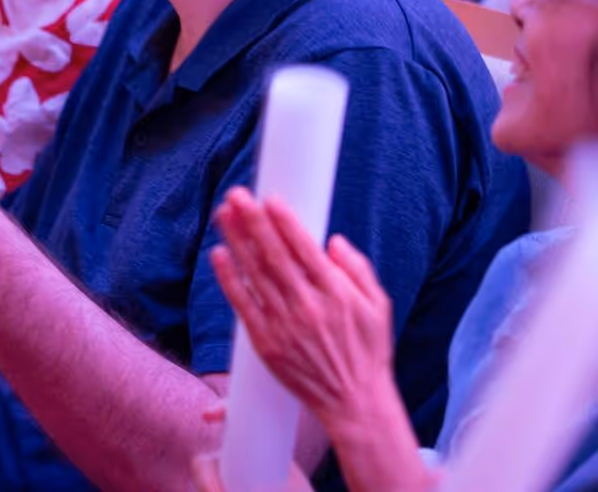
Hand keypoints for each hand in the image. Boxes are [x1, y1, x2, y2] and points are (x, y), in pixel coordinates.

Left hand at [210, 189, 396, 431]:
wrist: (355, 404)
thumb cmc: (368, 351)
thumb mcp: (378, 306)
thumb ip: (358, 269)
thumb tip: (333, 241)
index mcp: (337, 294)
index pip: (305, 249)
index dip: (285, 222)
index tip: (270, 197)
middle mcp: (309, 307)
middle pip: (274, 256)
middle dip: (254, 222)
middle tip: (237, 194)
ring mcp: (285, 326)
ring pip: (255, 275)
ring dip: (237, 241)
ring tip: (223, 213)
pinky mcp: (267, 343)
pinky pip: (243, 305)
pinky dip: (229, 279)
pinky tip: (219, 254)